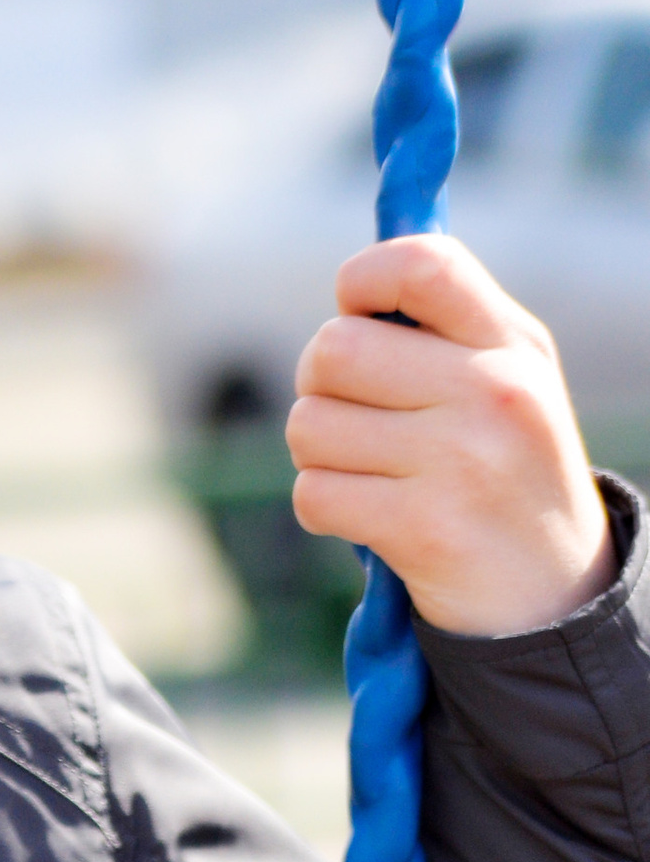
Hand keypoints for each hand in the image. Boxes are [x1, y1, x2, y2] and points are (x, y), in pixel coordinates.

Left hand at [287, 233, 615, 637]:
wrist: (553, 596)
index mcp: (513, 345)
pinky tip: (370, 517)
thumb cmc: (505, 471)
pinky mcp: (424, 528)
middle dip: (320, 386)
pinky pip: (313, 493)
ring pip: (308, 425)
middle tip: (356, 417)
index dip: (362, 280)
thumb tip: (350, 290)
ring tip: (373, 472)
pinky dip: (324, 508)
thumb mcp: (507, 381)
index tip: (357, 314)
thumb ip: (442, 326)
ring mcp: (461, 461)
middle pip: (332, 350)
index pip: (421, 265)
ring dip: (318, 454)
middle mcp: (494, 393)